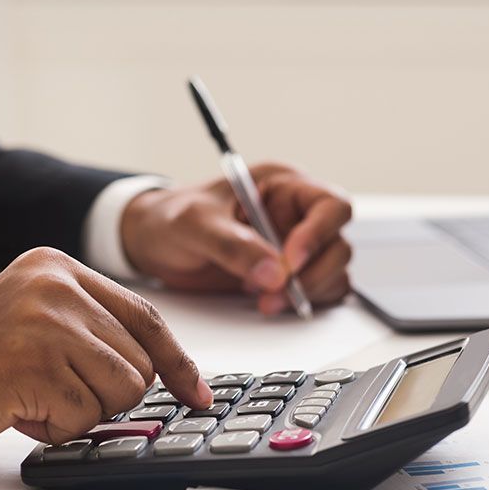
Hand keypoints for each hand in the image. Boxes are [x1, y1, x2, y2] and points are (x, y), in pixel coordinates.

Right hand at [0, 247, 211, 466]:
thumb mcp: (34, 324)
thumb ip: (91, 329)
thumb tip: (162, 368)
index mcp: (56, 266)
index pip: (145, 315)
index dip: (176, 360)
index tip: (195, 391)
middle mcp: (54, 283)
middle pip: (139, 361)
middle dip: (104, 394)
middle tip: (47, 389)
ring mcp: (43, 319)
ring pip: (121, 390)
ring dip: (80, 411)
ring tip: (29, 395)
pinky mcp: (32, 362)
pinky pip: (84, 416)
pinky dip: (54, 427)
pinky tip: (14, 408)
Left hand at [121, 163, 351, 314]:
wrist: (151, 244)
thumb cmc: (171, 218)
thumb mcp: (194, 223)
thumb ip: (232, 244)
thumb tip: (273, 272)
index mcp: (281, 185)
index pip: (330, 205)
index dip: (319, 234)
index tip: (290, 261)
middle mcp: (295, 215)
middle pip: (337, 243)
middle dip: (313, 272)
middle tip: (275, 291)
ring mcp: (293, 247)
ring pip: (332, 271)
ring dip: (308, 292)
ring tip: (266, 301)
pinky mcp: (286, 276)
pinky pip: (316, 292)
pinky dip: (302, 303)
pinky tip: (267, 303)